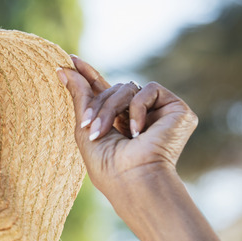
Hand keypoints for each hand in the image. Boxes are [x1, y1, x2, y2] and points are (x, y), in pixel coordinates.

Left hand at [57, 56, 197, 198]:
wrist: (132, 180)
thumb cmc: (107, 165)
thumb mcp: (85, 127)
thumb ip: (79, 96)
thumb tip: (64, 68)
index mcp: (119, 121)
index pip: (104, 90)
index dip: (88, 75)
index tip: (70, 59)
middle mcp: (140, 114)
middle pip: (112, 89)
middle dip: (96, 105)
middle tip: (88, 127)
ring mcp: (159, 112)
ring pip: (126, 88)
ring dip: (110, 109)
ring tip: (103, 133)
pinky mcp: (177, 110)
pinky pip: (149, 90)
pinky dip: (137, 109)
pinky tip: (138, 133)